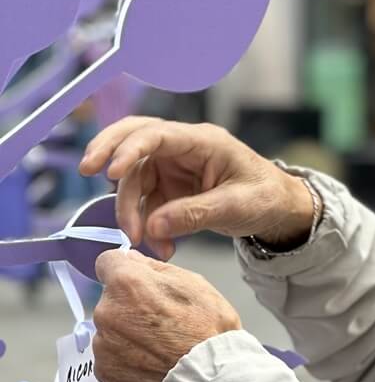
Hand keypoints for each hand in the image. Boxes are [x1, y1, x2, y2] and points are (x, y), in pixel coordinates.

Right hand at [79, 117, 314, 258]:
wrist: (280, 209)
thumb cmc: (266, 197)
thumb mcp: (236, 207)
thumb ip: (194, 215)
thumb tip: (152, 227)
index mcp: (204, 141)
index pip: (157, 134)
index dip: (130, 148)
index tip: (109, 172)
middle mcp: (184, 149)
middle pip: (134, 140)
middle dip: (109, 154)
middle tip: (87, 172)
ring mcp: (174, 167)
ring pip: (135, 179)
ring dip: (131, 210)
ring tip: (141, 241)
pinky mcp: (171, 188)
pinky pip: (147, 203)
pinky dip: (147, 225)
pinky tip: (158, 246)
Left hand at [92, 249, 241, 381]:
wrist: (210, 379)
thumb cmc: (208, 332)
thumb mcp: (194, 284)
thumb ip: (155, 268)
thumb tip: (133, 261)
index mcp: (127, 284)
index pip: (107, 262)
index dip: (126, 270)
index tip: (137, 281)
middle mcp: (107, 312)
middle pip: (111, 300)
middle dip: (130, 306)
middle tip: (161, 321)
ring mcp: (103, 344)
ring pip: (111, 330)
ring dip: (128, 335)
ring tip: (160, 346)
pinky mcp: (106, 371)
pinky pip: (112, 358)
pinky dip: (128, 359)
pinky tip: (153, 362)